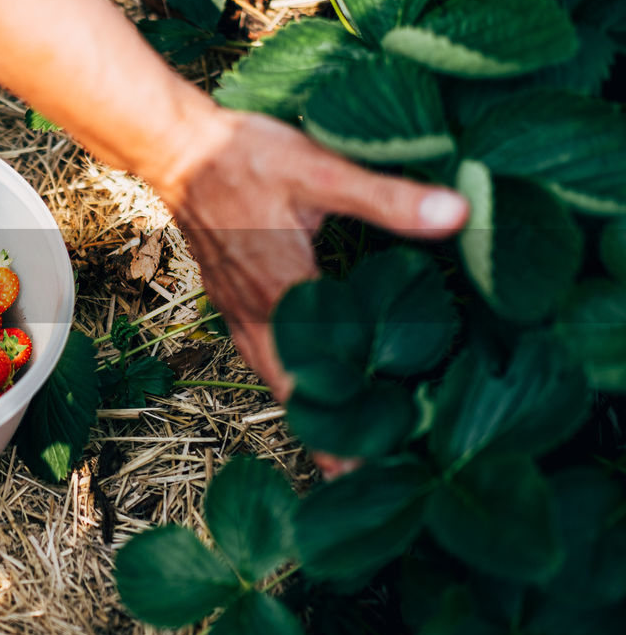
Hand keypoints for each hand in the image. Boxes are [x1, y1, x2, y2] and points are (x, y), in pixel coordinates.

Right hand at [154, 108, 467, 472]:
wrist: (178, 149)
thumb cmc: (246, 158)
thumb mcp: (322, 170)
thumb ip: (388, 198)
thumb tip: (456, 213)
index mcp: (283, 290)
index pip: (320, 374)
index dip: (345, 420)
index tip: (372, 463)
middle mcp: (256, 311)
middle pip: (289, 391)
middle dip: (321, 438)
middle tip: (356, 485)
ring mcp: (235, 307)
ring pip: (269, 376)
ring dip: (299, 414)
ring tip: (329, 455)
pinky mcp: (227, 297)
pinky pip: (255, 353)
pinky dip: (279, 381)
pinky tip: (295, 388)